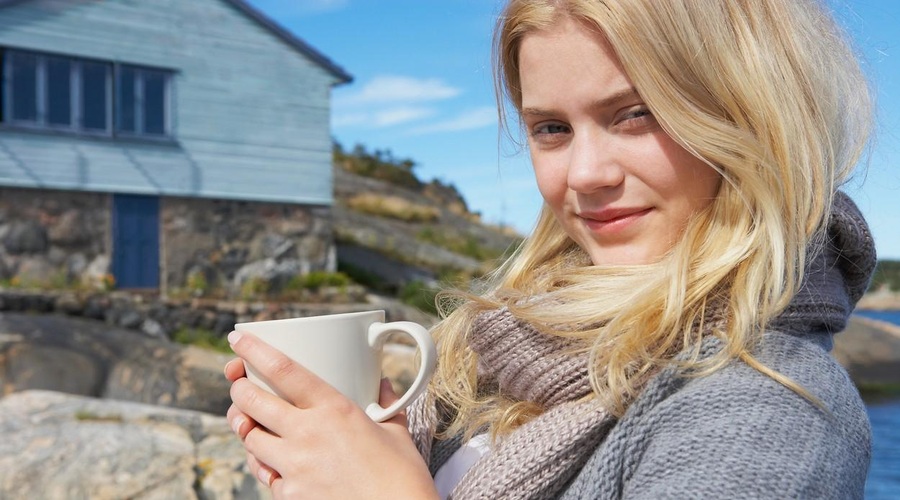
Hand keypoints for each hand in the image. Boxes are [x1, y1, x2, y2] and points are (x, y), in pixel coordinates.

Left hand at [224, 330, 437, 498]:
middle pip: (251, 401)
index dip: (252, 350)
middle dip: (238, 388)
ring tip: (248, 420)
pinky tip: (270, 460)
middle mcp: (306, 433)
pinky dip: (263, 463)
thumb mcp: (396, 431)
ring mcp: (293, 467)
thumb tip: (384, 386)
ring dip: (244, 426)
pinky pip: (263, 473)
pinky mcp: (289, 495)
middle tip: (239, 383)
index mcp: (333, 409)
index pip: (281, 369)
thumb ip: (385, 404)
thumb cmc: (402, 477)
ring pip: (248, 437)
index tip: (237, 338)